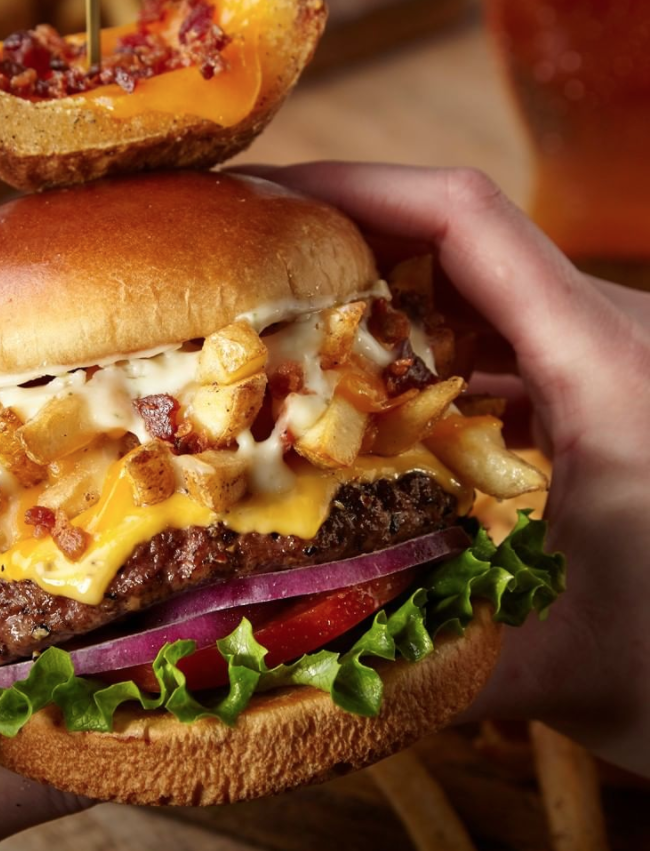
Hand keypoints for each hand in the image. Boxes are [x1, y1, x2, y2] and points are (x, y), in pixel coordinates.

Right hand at [238, 162, 649, 776]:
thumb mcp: (561, 663)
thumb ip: (423, 658)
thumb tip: (286, 657)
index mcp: (604, 364)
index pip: (466, 218)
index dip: (355, 187)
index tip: (263, 193)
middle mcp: (606, 336)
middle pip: (456, 237)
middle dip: (342, 237)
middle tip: (244, 266)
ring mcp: (600, 358)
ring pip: (471, 287)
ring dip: (375, 296)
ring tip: (283, 327)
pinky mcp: (593, 390)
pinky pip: (491, 338)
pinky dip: (416, 350)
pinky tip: (365, 396)